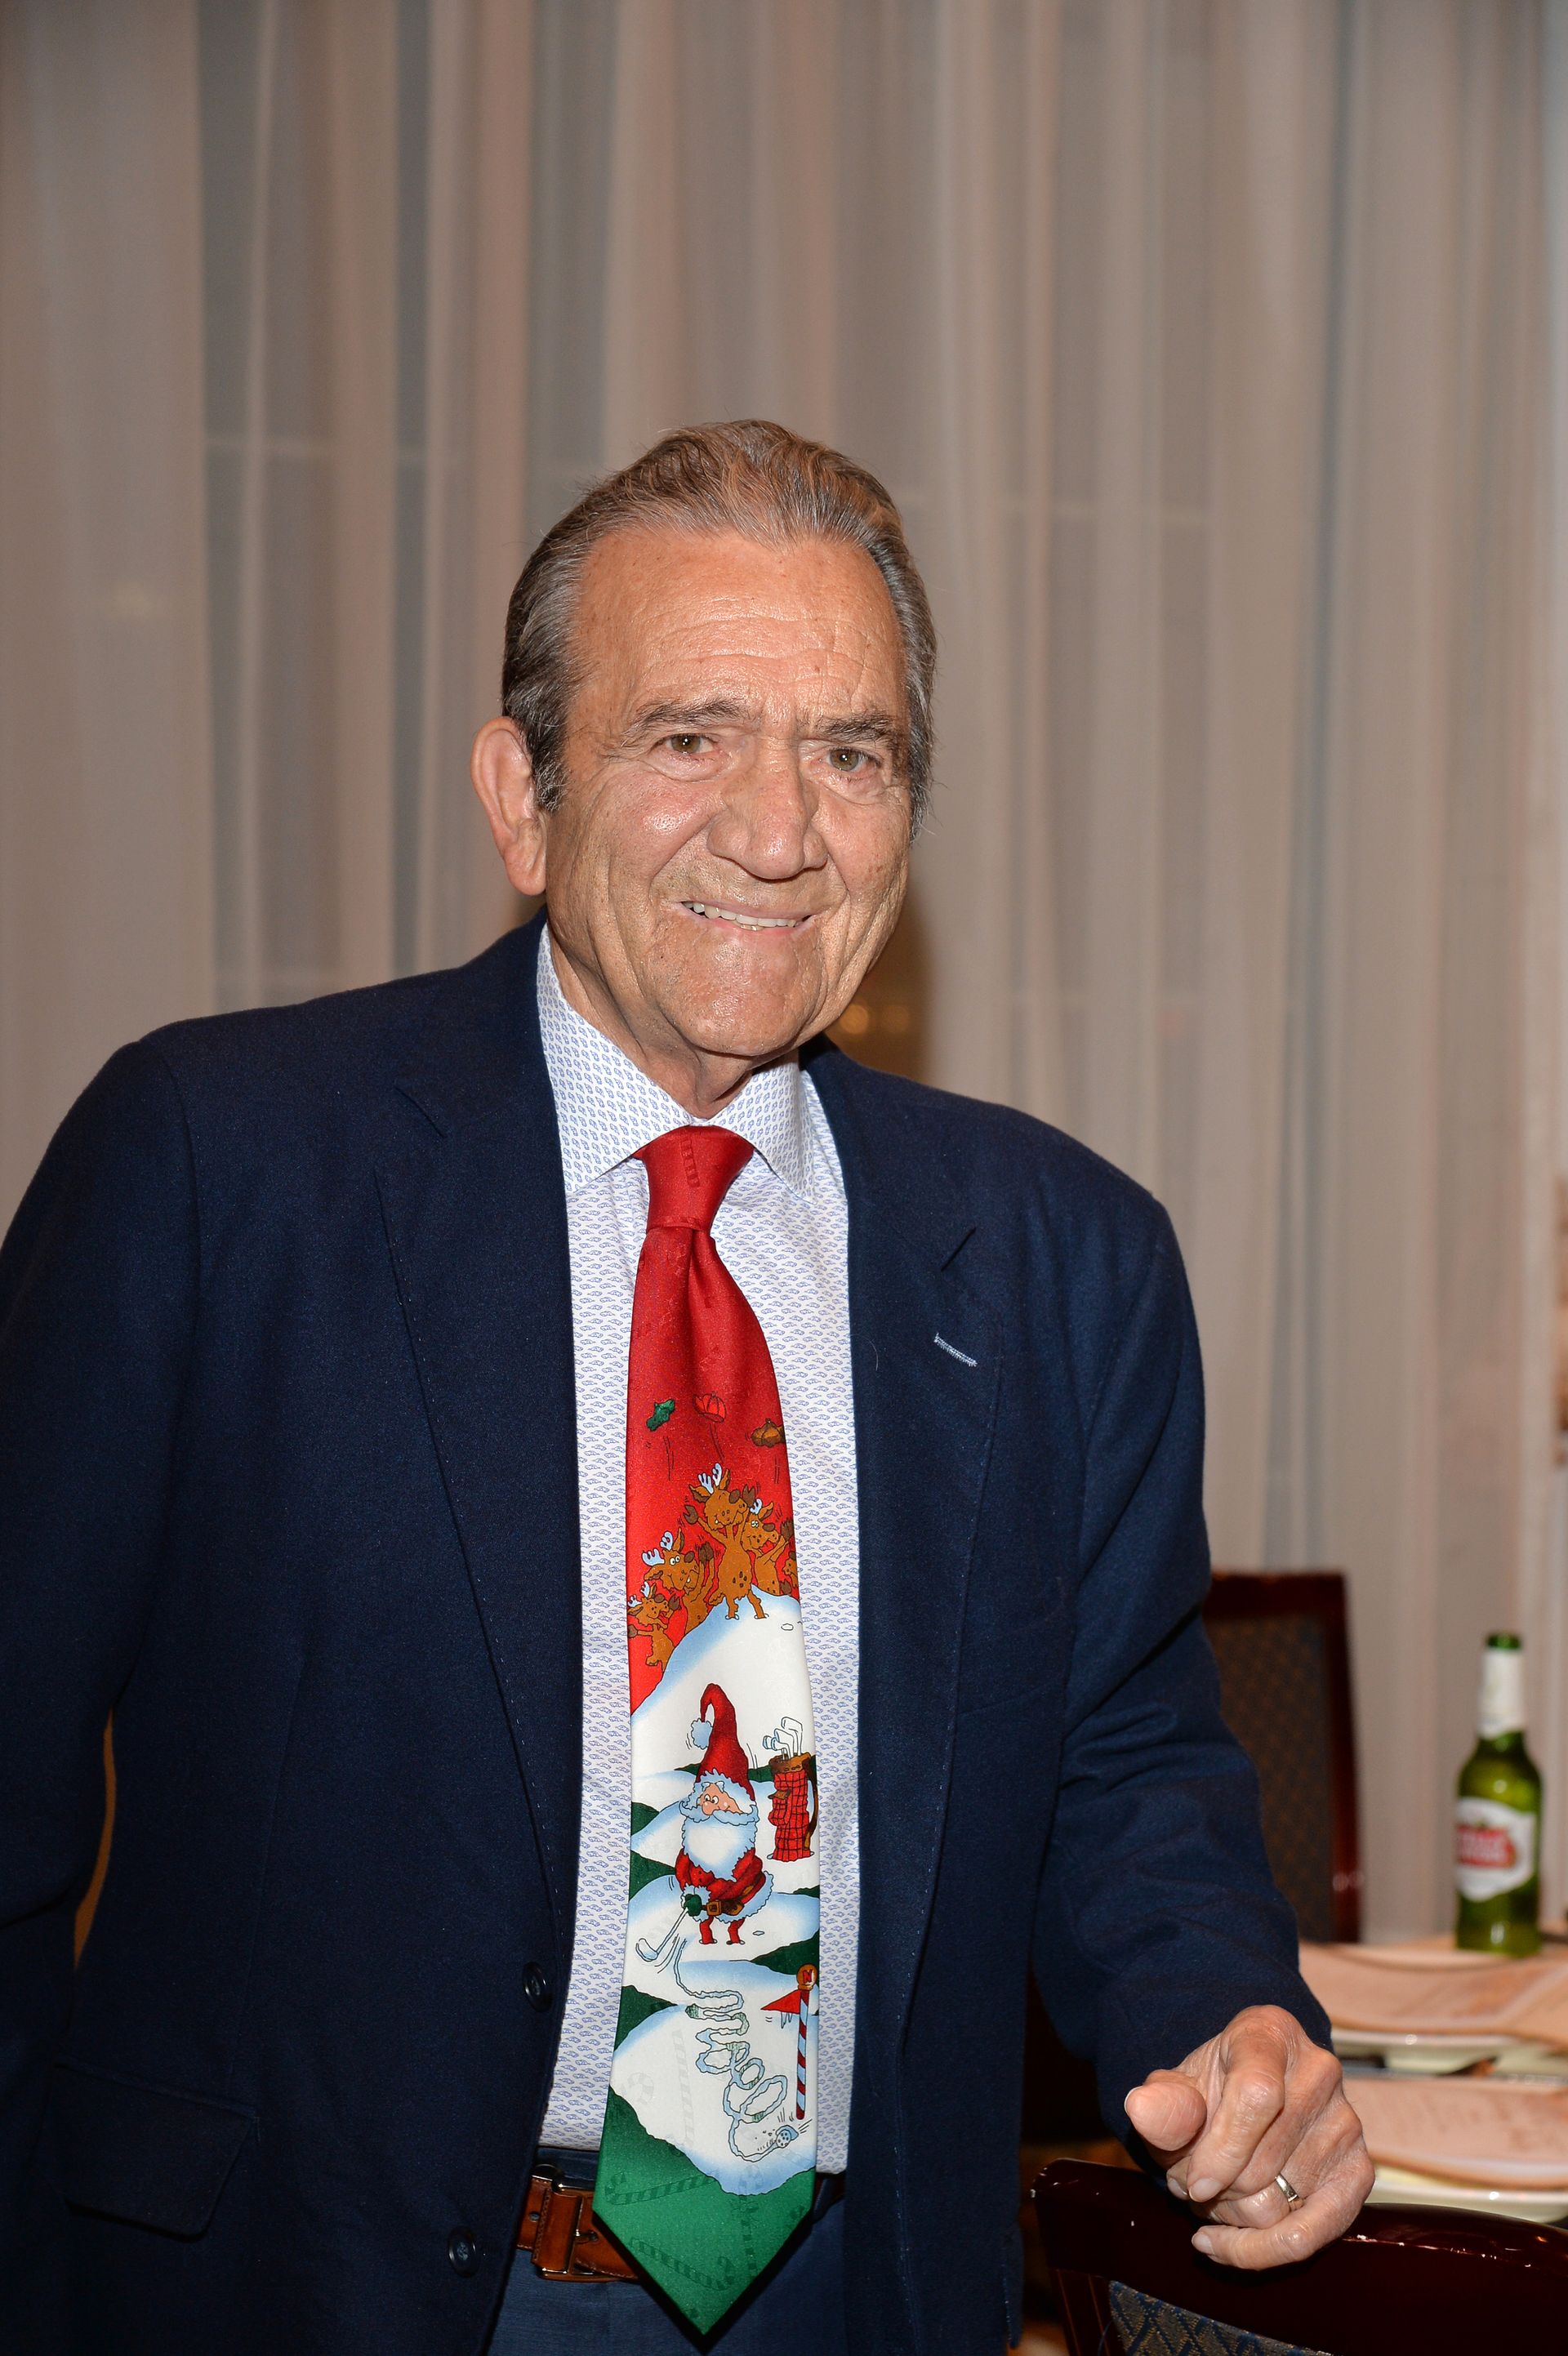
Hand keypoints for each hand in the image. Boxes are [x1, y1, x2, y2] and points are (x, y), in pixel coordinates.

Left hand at [1122, 2004, 1373, 2268]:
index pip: (1258, 2096)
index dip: (1220, 2150)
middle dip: (1213, 2188)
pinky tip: (1223, 2243)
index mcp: (1270, 2032)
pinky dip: (1263, 2250)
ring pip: (1281, 2205)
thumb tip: (1140, 2108)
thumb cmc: (1208, 2092)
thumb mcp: (1176, 2090)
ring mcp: (1345, 2122)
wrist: (1243, 2099)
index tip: (1190, 2181)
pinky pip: (1318, 2232)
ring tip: (1213, 2191)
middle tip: (1189, 2179)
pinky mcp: (1359, 2170)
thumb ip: (1163, 2104)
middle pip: (1263, 2162)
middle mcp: (1319, 2070)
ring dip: (1231, 2215)